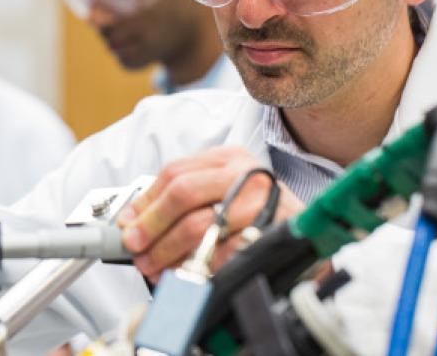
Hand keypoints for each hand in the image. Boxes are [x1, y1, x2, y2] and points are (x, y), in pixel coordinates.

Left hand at [116, 146, 304, 282]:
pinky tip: (186, 278)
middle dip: (152, 226)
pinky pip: (226, 254)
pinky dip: (201, 269)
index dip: (145, 202)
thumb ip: (179, 202)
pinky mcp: (274, 233)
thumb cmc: (255, 214)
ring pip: (202, 226)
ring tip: (154, 268)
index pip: (175, 173)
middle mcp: (247, 174)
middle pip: (184, 194)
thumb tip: (131, 221)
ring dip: (170, 252)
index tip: (127, 225)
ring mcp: (263, 202)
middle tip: (136, 249)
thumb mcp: (219, 194)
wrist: (309, 235)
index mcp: (228, 158)